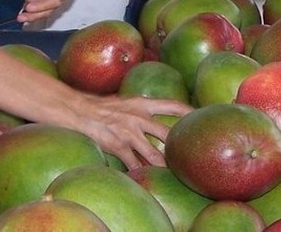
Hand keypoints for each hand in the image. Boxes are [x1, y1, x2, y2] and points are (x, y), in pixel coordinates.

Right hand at [74, 95, 191, 168]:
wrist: (78, 110)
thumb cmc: (102, 106)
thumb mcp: (125, 101)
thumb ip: (141, 108)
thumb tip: (156, 114)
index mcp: (142, 103)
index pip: (172, 105)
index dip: (189, 112)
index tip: (202, 117)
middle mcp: (138, 117)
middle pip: (167, 133)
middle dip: (179, 145)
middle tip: (191, 154)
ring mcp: (128, 132)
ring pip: (152, 154)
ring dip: (163, 165)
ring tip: (175, 174)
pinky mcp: (118, 146)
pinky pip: (133, 163)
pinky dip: (140, 172)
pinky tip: (146, 179)